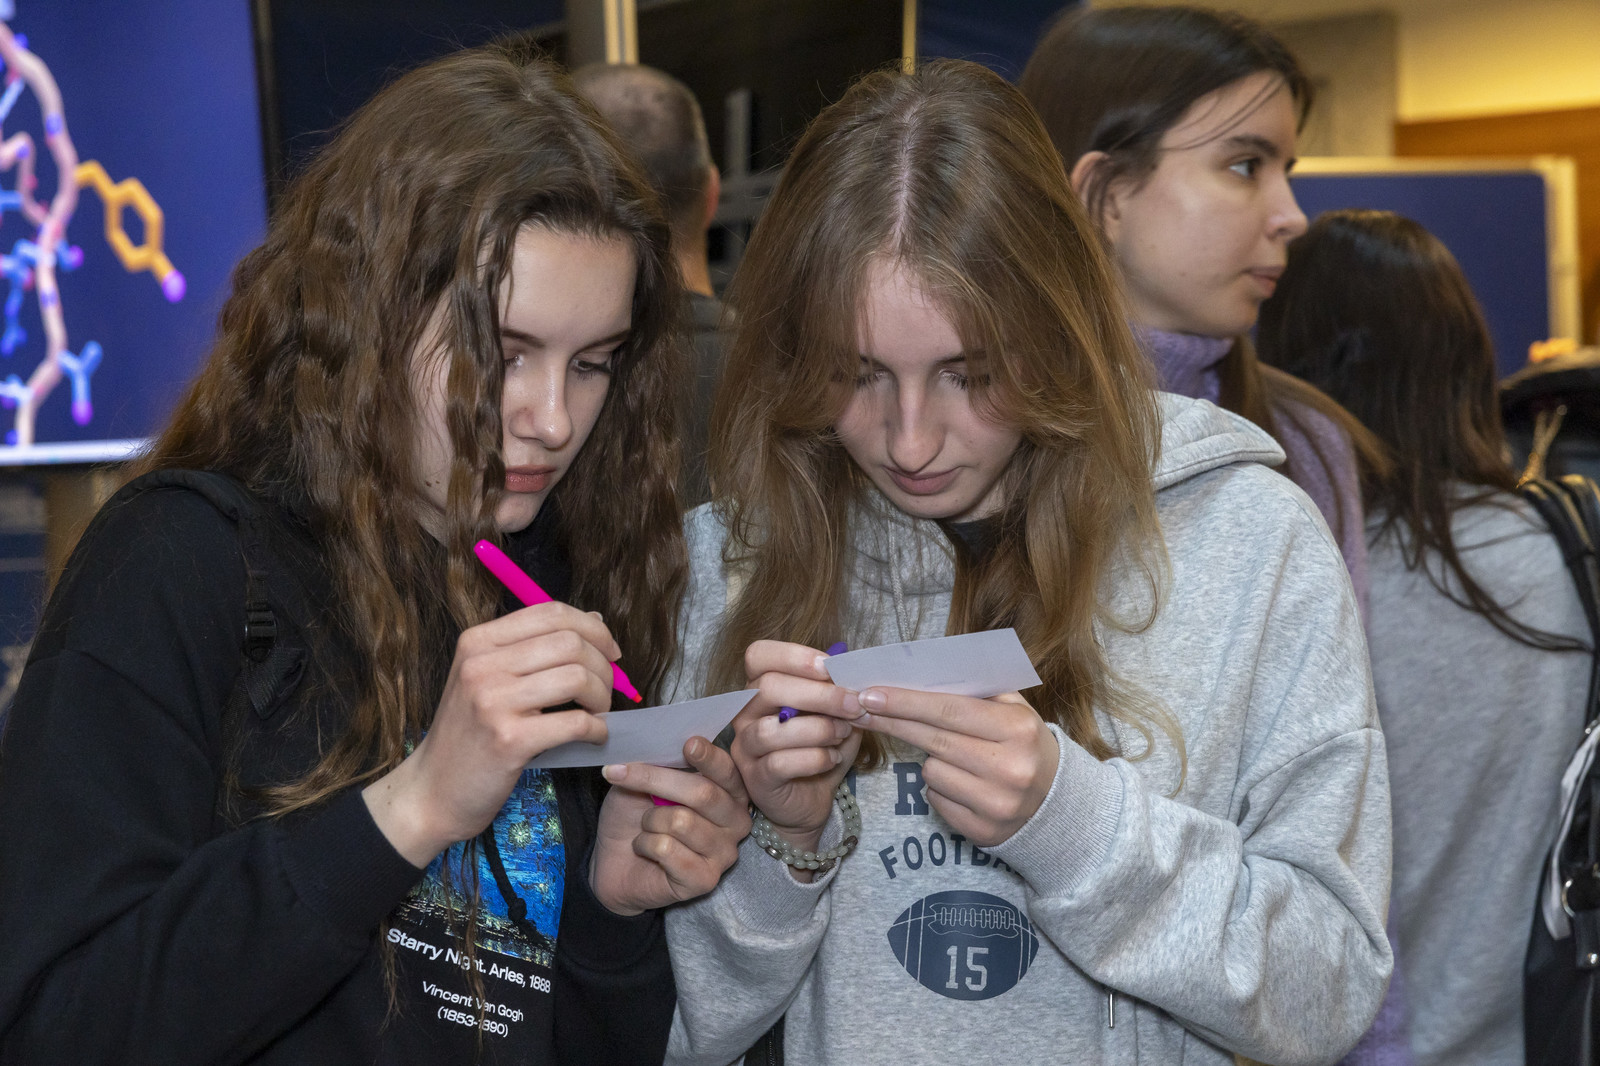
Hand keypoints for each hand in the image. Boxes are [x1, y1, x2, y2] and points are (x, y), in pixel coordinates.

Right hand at [363, 602, 619, 866]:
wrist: (432, 790)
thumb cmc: (469, 734)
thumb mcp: (487, 679)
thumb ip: (534, 649)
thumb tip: (596, 621)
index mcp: (477, 642)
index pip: (551, 613)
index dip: (593, 628)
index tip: (610, 652)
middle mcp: (481, 665)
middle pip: (570, 642)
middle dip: (602, 665)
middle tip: (605, 690)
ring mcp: (493, 702)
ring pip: (577, 677)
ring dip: (602, 696)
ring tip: (598, 713)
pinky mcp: (509, 741)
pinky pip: (575, 723)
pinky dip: (597, 729)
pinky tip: (595, 736)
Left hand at [589, 737, 751, 914]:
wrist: (614, 863)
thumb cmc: (636, 815)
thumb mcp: (645, 780)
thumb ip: (663, 763)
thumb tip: (663, 741)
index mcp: (730, 792)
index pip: (727, 770)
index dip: (709, 756)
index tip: (688, 744)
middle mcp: (736, 822)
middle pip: (704, 793)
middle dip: (657, 780)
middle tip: (620, 774)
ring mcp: (724, 854)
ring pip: (681, 822)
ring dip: (649, 820)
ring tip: (644, 828)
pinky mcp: (704, 880)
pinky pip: (667, 850)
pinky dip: (644, 844)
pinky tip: (645, 849)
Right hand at [730, 640, 860, 854]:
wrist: (813, 798)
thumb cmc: (821, 747)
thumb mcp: (836, 714)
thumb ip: (841, 692)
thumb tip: (854, 674)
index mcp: (761, 687)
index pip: (758, 655)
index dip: (794, 655)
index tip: (831, 667)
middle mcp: (745, 713)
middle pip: (768, 688)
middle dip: (818, 694)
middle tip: (854, 704)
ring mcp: (746, 746)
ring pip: (771, 729)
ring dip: (818, 729)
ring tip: (843, 733)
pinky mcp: (755, 778)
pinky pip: (779, 764)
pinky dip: (814, 759)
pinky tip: (832, 759)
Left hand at [853, 689, 1058, 846]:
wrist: (1056, 804)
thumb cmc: (1025, 745)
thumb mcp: (1016, 710)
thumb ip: (977, 691)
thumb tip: (920, 676)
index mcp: (1017, 729)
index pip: (949, 711)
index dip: (906, 702)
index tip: (871, 694)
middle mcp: (1008, 768)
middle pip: (933, 740)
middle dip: (894, 722)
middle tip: (862, 709)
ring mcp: (996, 803)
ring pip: (931, 772)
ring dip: (932, 760)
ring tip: (957, 758)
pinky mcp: (982, 830)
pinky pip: (936, 799)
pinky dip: (940, 787)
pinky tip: (962, 783)